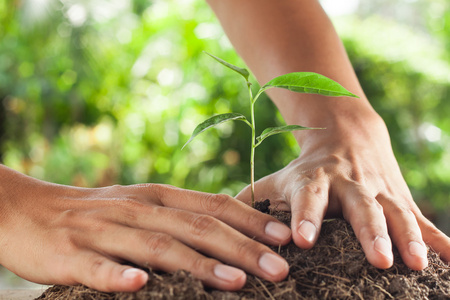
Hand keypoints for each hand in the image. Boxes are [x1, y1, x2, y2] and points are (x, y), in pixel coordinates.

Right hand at [0, 166, 290, 291]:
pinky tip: (139, 284)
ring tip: (236, 283)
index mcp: (155, 197)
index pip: (211, 205)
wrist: (27, 209)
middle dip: (242, 249)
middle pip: (196, 228)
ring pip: (158, 247)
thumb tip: (223, 231)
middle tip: (279, 269)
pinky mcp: (69, 255)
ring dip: (199, 265)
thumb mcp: (139, 205)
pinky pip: (97, 267)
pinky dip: (118, 275)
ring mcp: (104, 232)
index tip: (283, 239)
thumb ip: (176, 215)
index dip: (250, 221)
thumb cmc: (94, 212)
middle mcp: (136, 210)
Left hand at [237, 117, 449, 269]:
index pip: (307, 197)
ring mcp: (379, 189)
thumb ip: (250, 199)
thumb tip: (216, 225)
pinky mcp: (400, 197)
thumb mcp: (278, 178)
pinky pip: (423, 219)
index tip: (301, 241)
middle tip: (378, 260)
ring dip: (409, 237)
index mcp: (313, 180)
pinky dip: (440, 239)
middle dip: (370, 231)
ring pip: (397, 212)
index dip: (305, 217)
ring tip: (418, 264)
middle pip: (360, 206)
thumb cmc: (306, 168)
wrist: (346, 133)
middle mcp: (348, 183)